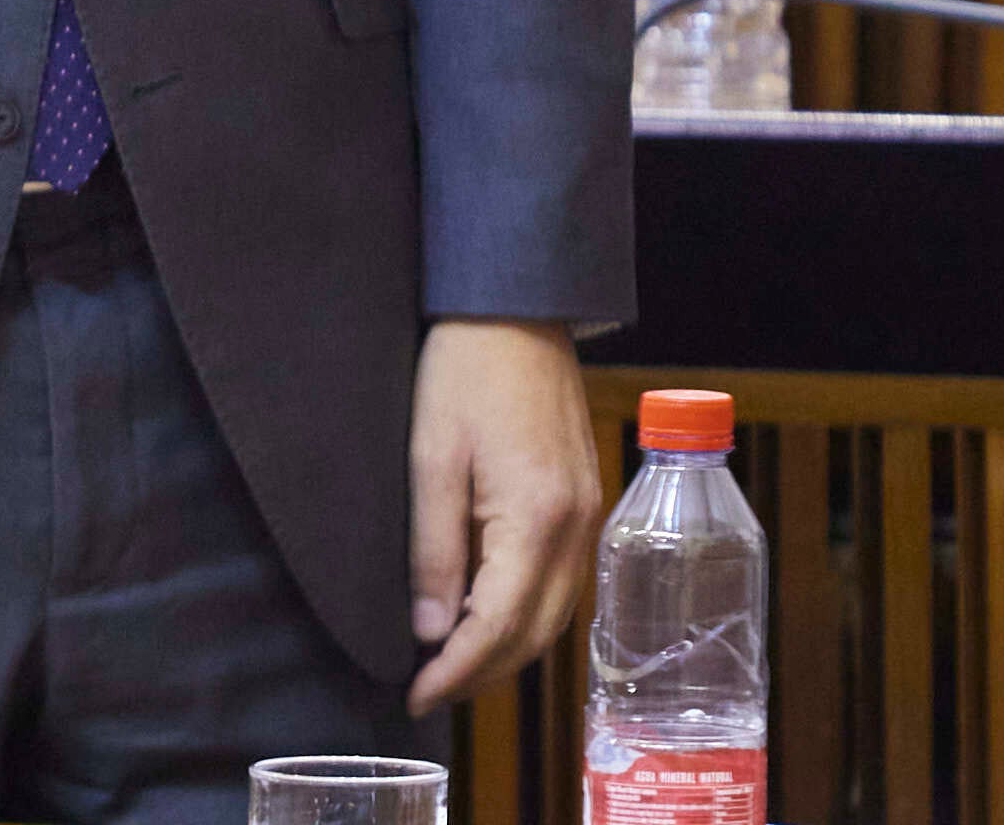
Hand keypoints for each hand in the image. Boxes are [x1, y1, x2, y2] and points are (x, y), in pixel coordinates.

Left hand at [404, 318, 597, 713]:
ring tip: (451, 664)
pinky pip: (563, 583)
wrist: (516, 307)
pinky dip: (527, 615)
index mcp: (537, 519)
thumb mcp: (431, 457)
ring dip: (506, 650)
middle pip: (534, 636)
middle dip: (480, 674)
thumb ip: (434, 550)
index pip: (497, 628)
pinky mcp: (586, 501)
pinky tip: (489, 615)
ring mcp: (589, 516)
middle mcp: (575, 528)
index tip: (414, 696)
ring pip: (554, 617)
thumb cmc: (466, 370)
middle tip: (425, 691)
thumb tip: (431, 632)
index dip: (454, 673)